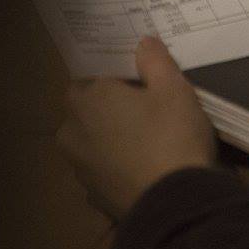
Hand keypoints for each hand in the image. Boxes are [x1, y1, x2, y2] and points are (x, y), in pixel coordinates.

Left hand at [56, 37, 215, 220]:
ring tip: (146, 143)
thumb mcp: (173, 88)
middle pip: (85, 113)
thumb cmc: (172, 136)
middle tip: (144, 112)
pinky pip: (103, 173)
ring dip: (110, 141)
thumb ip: (154, 61)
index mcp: (86, 100)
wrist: (176, 206)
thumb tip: (143, 42)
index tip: (138, 85)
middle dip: (107, 111)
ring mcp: (80, 170)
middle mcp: (72, 133)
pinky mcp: (94, 198)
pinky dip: (117, 169)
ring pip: (91, 145)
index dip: (111, 81)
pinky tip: (144, 171)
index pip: (87, 80)